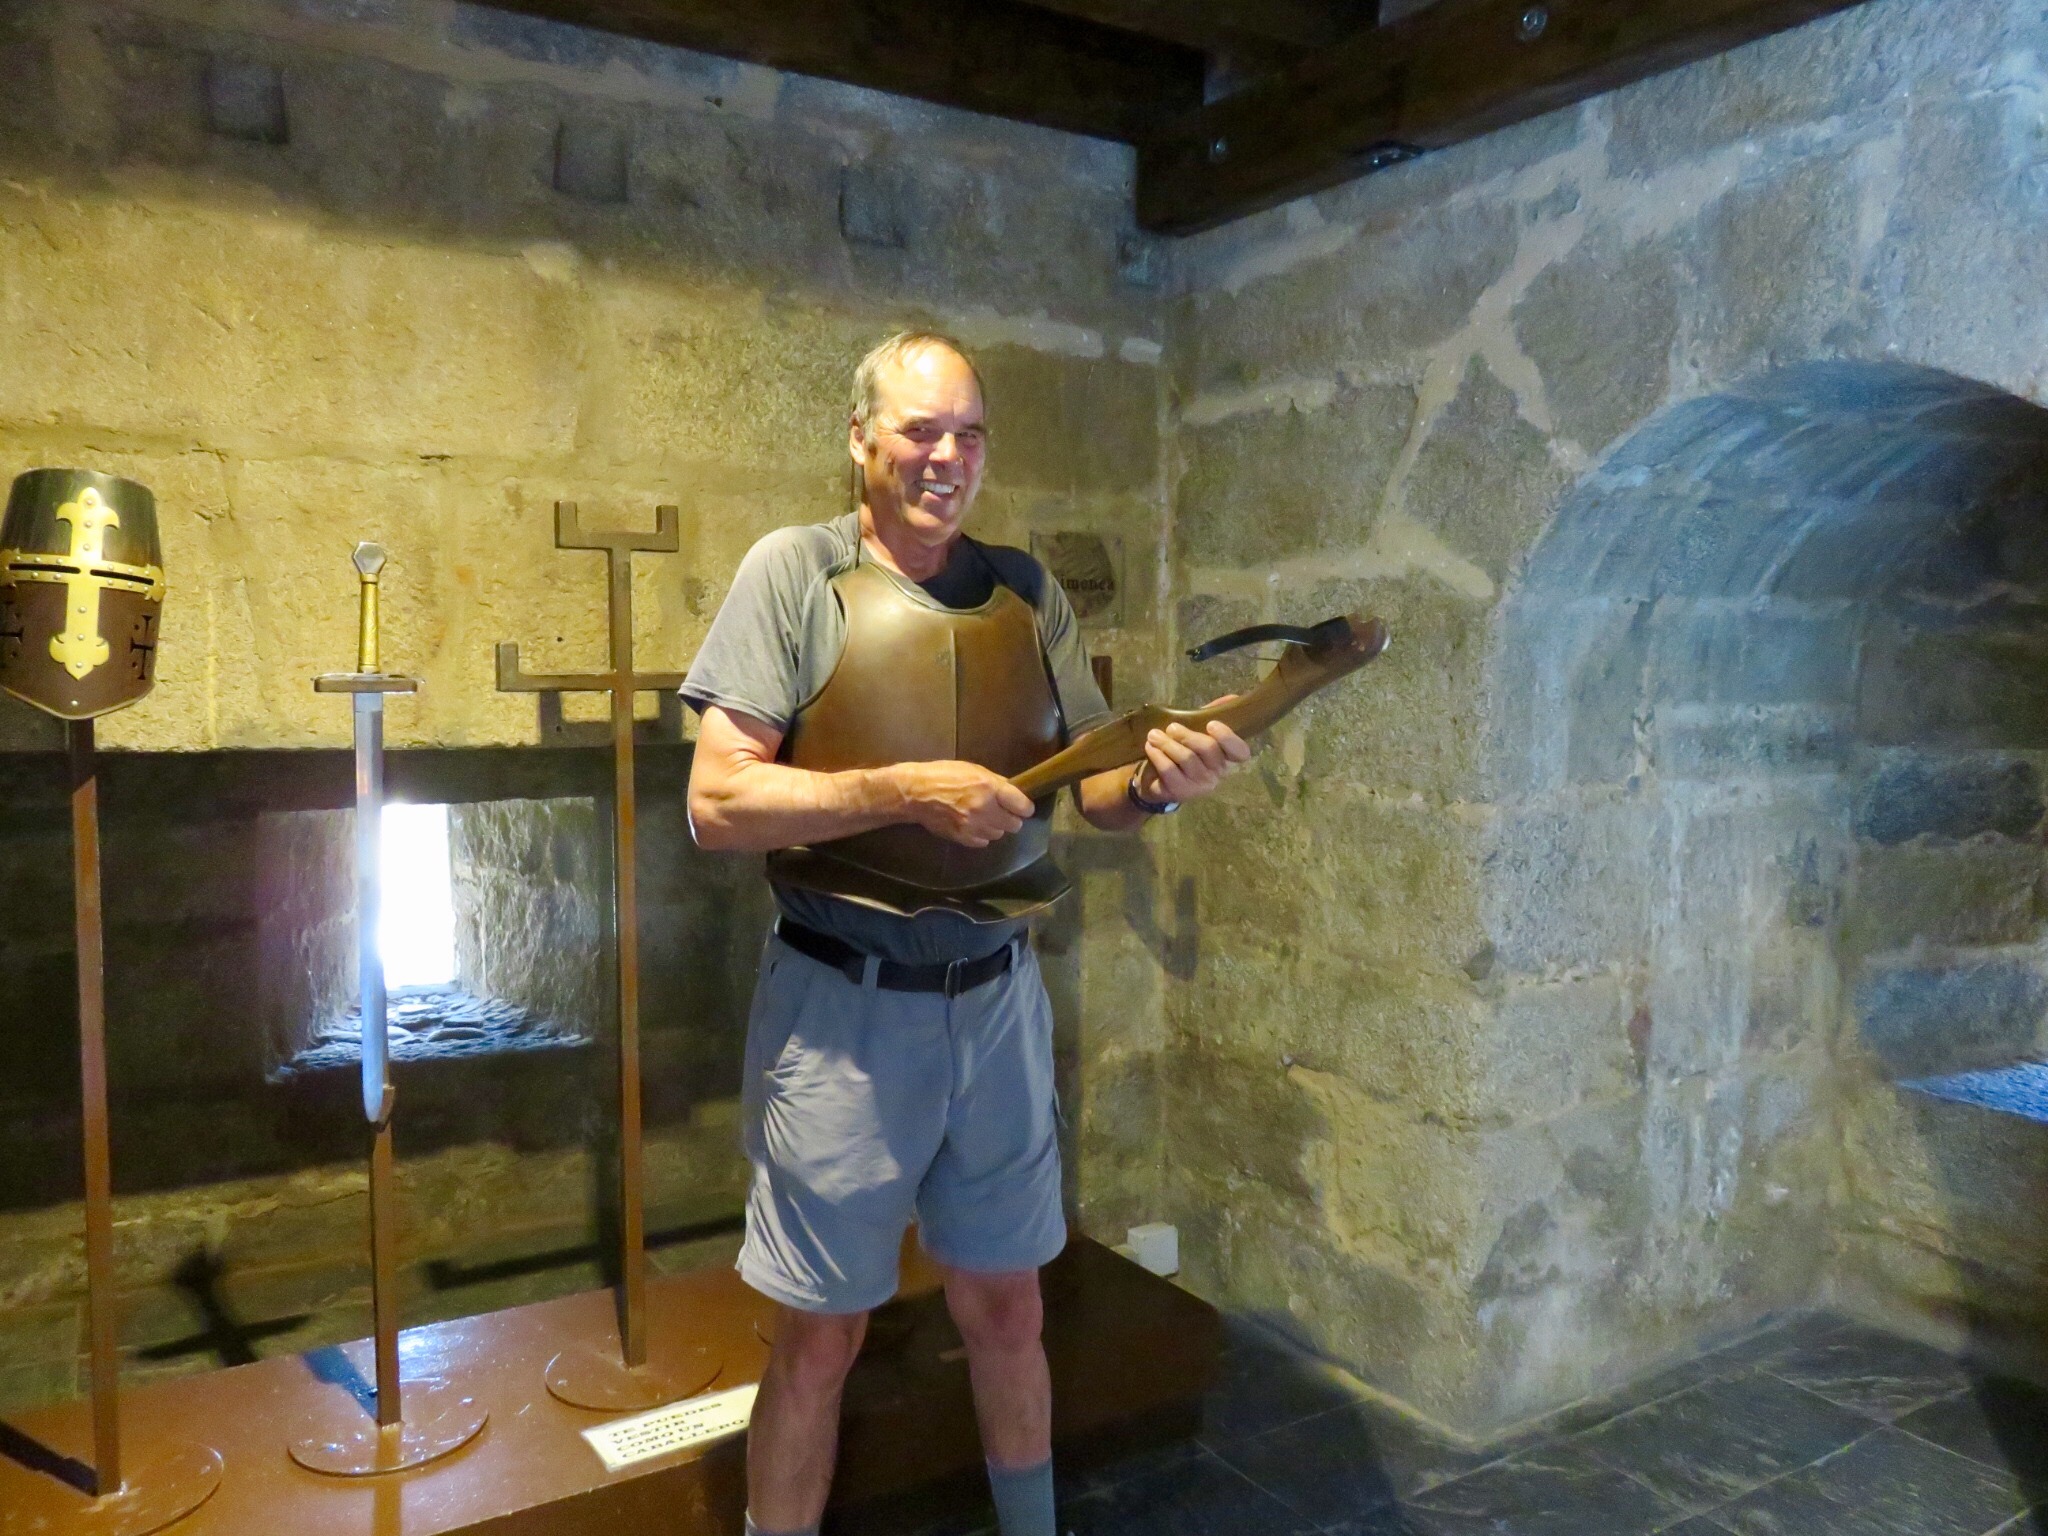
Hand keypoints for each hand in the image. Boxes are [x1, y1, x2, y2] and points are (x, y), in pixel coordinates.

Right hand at [895, 760, 1036, 846]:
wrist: (916, 794)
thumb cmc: (944, 775)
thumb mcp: (973, 769)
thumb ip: (996, 782)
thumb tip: (1014, 792)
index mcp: (989, 788)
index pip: (1023, 806)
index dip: (1025, 807)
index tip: (1022, 806)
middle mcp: (984, 809)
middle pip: (1014, 824)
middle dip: (1011, 818)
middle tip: (1003, 811)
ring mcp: (973, 826)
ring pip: (999, 834)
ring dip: (996, 827)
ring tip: (985, 817)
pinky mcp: (962, 838)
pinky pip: (983, 842)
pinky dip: (982, 835)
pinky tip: (974, 825)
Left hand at [1135, 699, 1251, 805]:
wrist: (1156, 781)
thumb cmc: (1181, 752)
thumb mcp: (1196, 733)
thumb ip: (1211, 715)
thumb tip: (1232, 699)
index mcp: (1226, 758)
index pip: (1240, 752)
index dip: (1228, 737)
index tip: (1211, 724)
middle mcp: (1217, 774)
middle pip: (1208, 748)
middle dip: (1187, 734)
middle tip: (1172, 728)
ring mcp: (1199, 785)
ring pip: (1186, 758)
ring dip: (1167, 743)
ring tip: (1154, 735)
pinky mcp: (1180, 791)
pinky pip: (1169, 768)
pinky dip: (1157, 754)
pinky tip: (1150, 747)